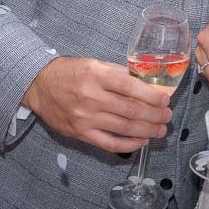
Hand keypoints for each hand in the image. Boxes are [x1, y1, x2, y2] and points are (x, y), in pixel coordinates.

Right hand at [22, 56, 173, 154]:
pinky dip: (128, 144)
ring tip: (160, 130)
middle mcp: (91, 97)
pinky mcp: (80, 134)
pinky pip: (108, 143)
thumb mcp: (96, 64)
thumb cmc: (72, 72)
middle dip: (154, 115)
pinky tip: (141, 141)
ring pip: (122, 128)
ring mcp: (85, 118)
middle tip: (167, 116)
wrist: (40, 85)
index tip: (165, 99)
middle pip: (130, 110)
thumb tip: (147, 84)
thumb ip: (119, 74)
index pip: (130, 86)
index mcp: (97, 75)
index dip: (151, 95)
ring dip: (146, 131)